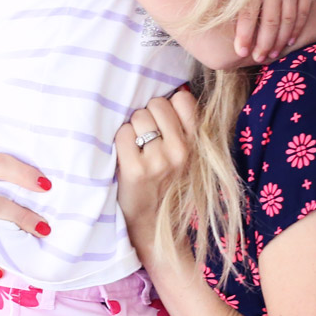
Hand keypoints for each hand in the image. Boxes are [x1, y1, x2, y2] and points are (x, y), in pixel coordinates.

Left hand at [115, 89, 196, 259]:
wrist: (153, 225)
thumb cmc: (166, 184)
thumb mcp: (186, 156)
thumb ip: (183, 127)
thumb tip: (174, 90)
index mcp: (196, 143)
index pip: (182, 99)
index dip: (167, 107)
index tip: (162, 124)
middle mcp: (182, 150)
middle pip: (156, 104)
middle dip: (147, 117)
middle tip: (146, 140)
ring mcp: (159, 160)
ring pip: (138, 116)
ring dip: (131, 129)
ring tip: (136, 150)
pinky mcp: (137, 169)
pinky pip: (122, 133)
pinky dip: (119, 143)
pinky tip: (126, 158)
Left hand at [234, 0, 315, 61]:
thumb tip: (206, 0)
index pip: (247, 13)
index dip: (243, 35)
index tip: (239, 52)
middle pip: (269, 22)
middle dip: (262, 44)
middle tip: (257, 59)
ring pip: (286, 21)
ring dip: (279, 41)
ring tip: (272, 54)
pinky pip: (302, 13)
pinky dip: (296, 29)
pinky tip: (289, 41)